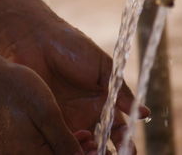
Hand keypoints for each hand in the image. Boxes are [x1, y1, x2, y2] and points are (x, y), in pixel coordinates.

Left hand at [0, 15, 149, 152]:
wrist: (36, 39)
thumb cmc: (72, 47)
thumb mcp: (102, 67)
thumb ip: (121, 92)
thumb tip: (145, 114)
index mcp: (103, 103)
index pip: (118, 131)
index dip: (125, 142)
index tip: (129, 149)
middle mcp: (86, 116)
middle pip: (102, 145)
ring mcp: (66, 120)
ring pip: (81, 148)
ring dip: (90, 154)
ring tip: (93, 154)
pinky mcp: (47, 122)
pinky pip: (59, 142)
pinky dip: (67, 150)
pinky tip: (73, 151)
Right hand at [0, 20, 83, 154]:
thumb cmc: (13, 90)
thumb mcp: (46, 113)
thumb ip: (64, 140)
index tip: (98, 148)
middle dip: (78, 154)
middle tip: (95, 141)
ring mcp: (16, 152)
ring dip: (70, 150)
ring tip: (88, 136)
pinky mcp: (14, 145)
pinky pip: (40, 151)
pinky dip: (57, 145)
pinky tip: (69, 133)